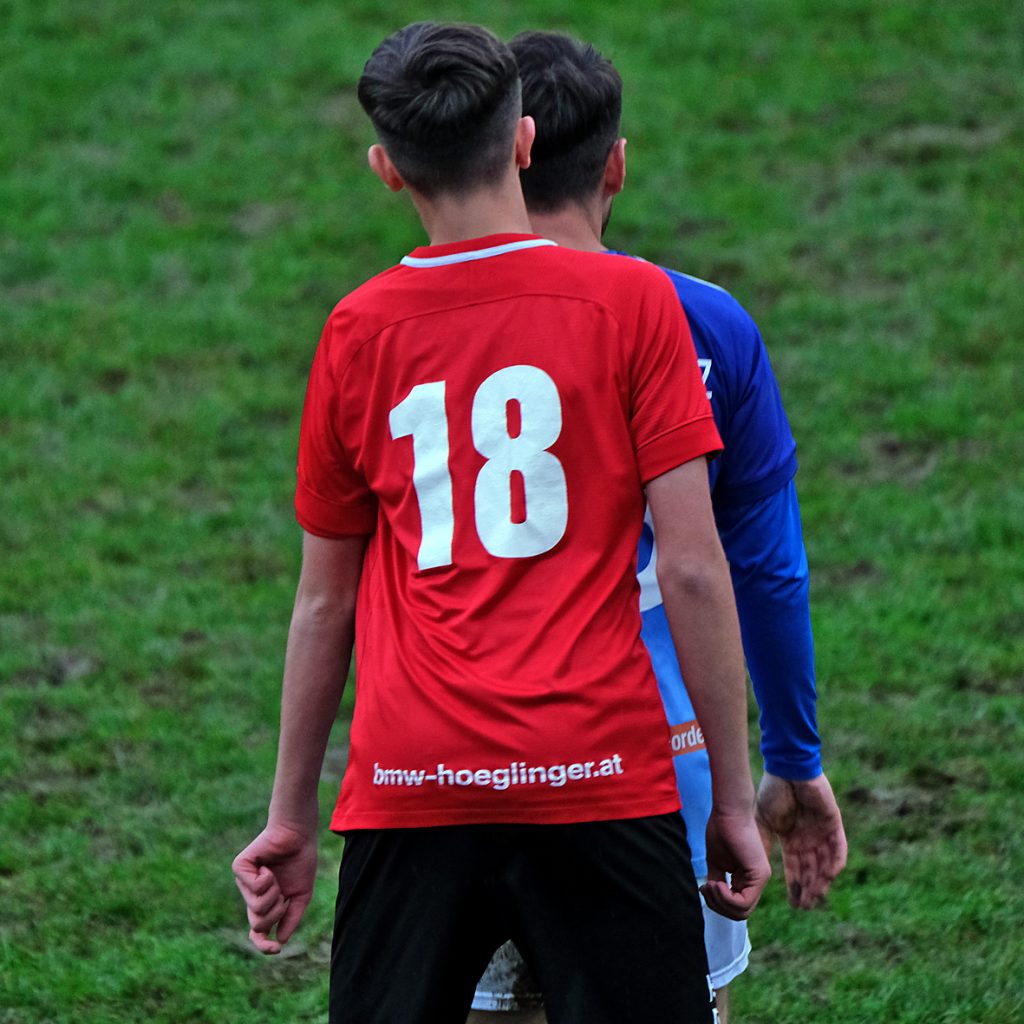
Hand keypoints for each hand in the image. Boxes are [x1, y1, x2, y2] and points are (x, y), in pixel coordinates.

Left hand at [232, 821, 317, 953]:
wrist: (299, 835)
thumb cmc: (300, 861)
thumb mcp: (301, 896)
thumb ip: (291, 918)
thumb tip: (280, 941)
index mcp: (266, 904)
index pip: (258, 933)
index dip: (264, 945)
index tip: (276, 949)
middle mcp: (251, 896)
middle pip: (257, 923)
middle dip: (275, 912)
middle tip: (283, 895)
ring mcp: (244, 883)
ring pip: (255, 907)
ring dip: (273, 893)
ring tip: (275, 877)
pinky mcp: (240, 868)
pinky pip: (253, 887)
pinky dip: (266, 879)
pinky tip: (268, 867)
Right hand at [702, 806, 771, 920]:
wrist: (728, 811)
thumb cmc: (721, 830)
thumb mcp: (716, 862)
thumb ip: (718, 880)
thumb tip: (711, 897)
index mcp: (747, 879)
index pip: (736, 907)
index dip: (717, 903)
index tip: (705, 886)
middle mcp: (757, 881)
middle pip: (739, 914)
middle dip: (718, 906)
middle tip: (706, 888)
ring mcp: (761, 879)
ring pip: (742, 912)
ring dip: (720, 902)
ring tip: (711, 884)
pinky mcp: (760, 874)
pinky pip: (744, 902)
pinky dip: (726, 898)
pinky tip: (717, 883)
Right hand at [755, 771, 847, 908]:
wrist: (786, 770)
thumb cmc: (772, 792)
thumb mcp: (762, 823)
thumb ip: (764, 845)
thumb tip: (758, 871)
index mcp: (792, 839)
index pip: (795, 868)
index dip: (795, 886)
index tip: (793, 905)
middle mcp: (808, 839)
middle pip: (811, 870)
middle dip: (809, 889)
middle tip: (805, 907)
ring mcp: (822, 832)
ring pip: (825, 863)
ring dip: (821, 881)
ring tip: (815, 897)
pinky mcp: (834, 824)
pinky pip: (839, 848)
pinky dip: (835, 863)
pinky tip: (828, 876)